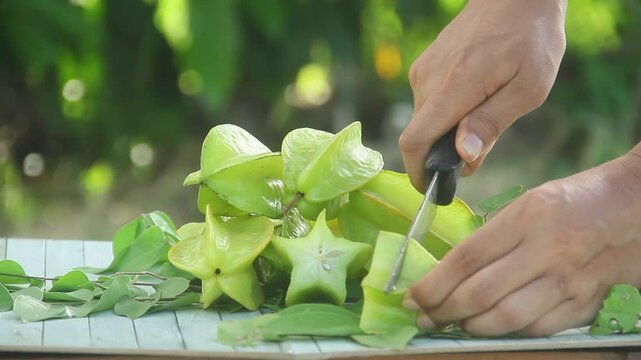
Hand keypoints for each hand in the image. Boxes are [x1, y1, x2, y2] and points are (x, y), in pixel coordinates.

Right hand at [400, 0, 566, 190]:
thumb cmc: (531, 38)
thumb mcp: (529, 87)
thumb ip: (492, 123)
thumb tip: (462, 156)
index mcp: (454, 87)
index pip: (415, 141)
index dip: (418, 173)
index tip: (433, 189)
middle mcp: (428, 79)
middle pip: (421, 135)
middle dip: (444, 154)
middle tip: (482, 149)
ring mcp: (423, 70)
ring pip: (425, 120)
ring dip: (448, 132)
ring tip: (485, 114)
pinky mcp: (424, 65)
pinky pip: (428, 103)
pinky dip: (446, 114)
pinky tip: (475, 99)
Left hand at [403, 147, 640, 335]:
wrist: (635, 208)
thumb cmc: (575, 201)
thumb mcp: (529, 203)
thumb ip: (495, 236)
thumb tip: (454, 269)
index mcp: (528, 217)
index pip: (467, 257)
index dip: (434, 282)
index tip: (412, 295)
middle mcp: (547, 251)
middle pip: (481, 293)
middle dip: (442, 311)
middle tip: (422, 317)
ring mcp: (569, 281)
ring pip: (507, 318)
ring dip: (470, 326)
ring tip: (451, 324)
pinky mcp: (585, 303)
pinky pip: (537, 328)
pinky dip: (507, 332)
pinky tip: (490, 328)